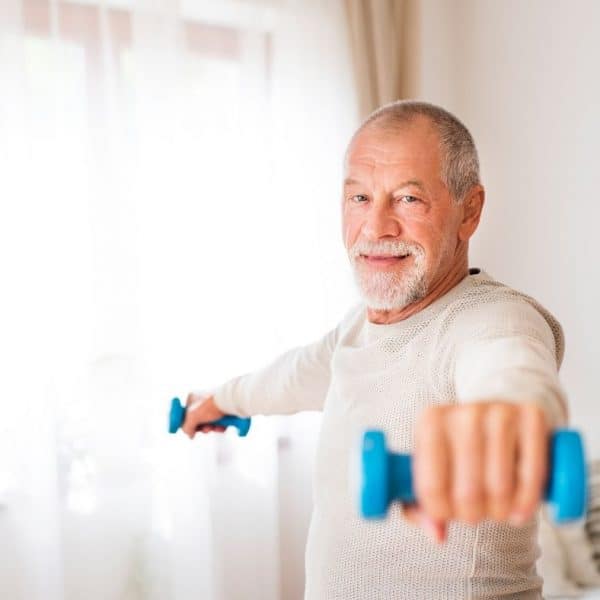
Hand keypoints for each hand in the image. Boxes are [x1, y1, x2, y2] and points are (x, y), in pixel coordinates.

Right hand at [182, 393, 226, 438]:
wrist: (231, 402)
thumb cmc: (211, 405)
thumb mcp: (193, 417)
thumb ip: (187, 428)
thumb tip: (190, 434)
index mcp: (193, 397)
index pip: (186, 414)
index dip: (188, 424)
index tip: (191, 430)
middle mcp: (203, 399)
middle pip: (199, 419)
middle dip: (203, 427)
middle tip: (206, 428)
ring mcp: (214, 404)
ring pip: (210, 422)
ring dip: (212, 428)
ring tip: (216, 427)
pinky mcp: (223, 409)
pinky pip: (219, 421)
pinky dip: (220, 426)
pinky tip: (222, 426)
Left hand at [404, 401, 547, 542]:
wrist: (497, 414)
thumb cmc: (458, 448)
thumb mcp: (431, 467)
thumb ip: (421, 505)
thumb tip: (437, 534)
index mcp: (430, 422)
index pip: (431, 487)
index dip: (442, 513)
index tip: (448, 514)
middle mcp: (464, 413)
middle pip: (467, 493)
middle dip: (472, 515)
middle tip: (476, 512)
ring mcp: (499, 412)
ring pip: (500, 488)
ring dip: (500, 512)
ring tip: (497, 508)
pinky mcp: (532, 417)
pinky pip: (533, 476)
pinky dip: (527, 502)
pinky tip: (520, 507)